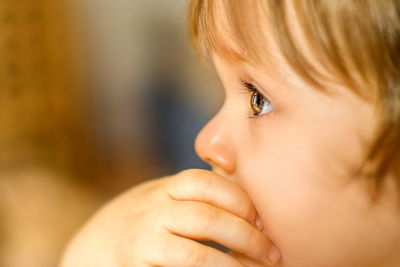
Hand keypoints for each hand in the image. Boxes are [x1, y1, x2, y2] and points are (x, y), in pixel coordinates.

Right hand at [60, 169, 279, 265]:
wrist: (92, 247)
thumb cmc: (142, 220)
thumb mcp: (164, 197)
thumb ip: (194, 195)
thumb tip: (247, 197)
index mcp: (165, 190)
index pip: (206, 183)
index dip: (240, 199)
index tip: (262, 219)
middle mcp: (154, 211)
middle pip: (207, 218)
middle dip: (246, 236)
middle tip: (272, 254)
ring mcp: (144, 242)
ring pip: (196, 255)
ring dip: (232, 266)